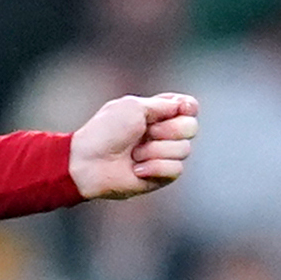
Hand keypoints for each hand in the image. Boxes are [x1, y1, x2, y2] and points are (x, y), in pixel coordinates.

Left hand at [70, 91, 199, 198]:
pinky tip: (137, 169)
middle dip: (169, 130)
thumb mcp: (133, 107)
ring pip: (184, 150)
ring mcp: (163, 154)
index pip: (188, 107)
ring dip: (155, 150)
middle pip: (191, 127)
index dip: (188, 107)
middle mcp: (163, 133)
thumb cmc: (105, 132)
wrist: (89, 162)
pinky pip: (175, 169)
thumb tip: (184, 105)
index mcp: (156, 113)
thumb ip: (163, 104)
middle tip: (146, 133)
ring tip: (134, 154)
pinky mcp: (161, 175)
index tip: (181, 107)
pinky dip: (155, 167)